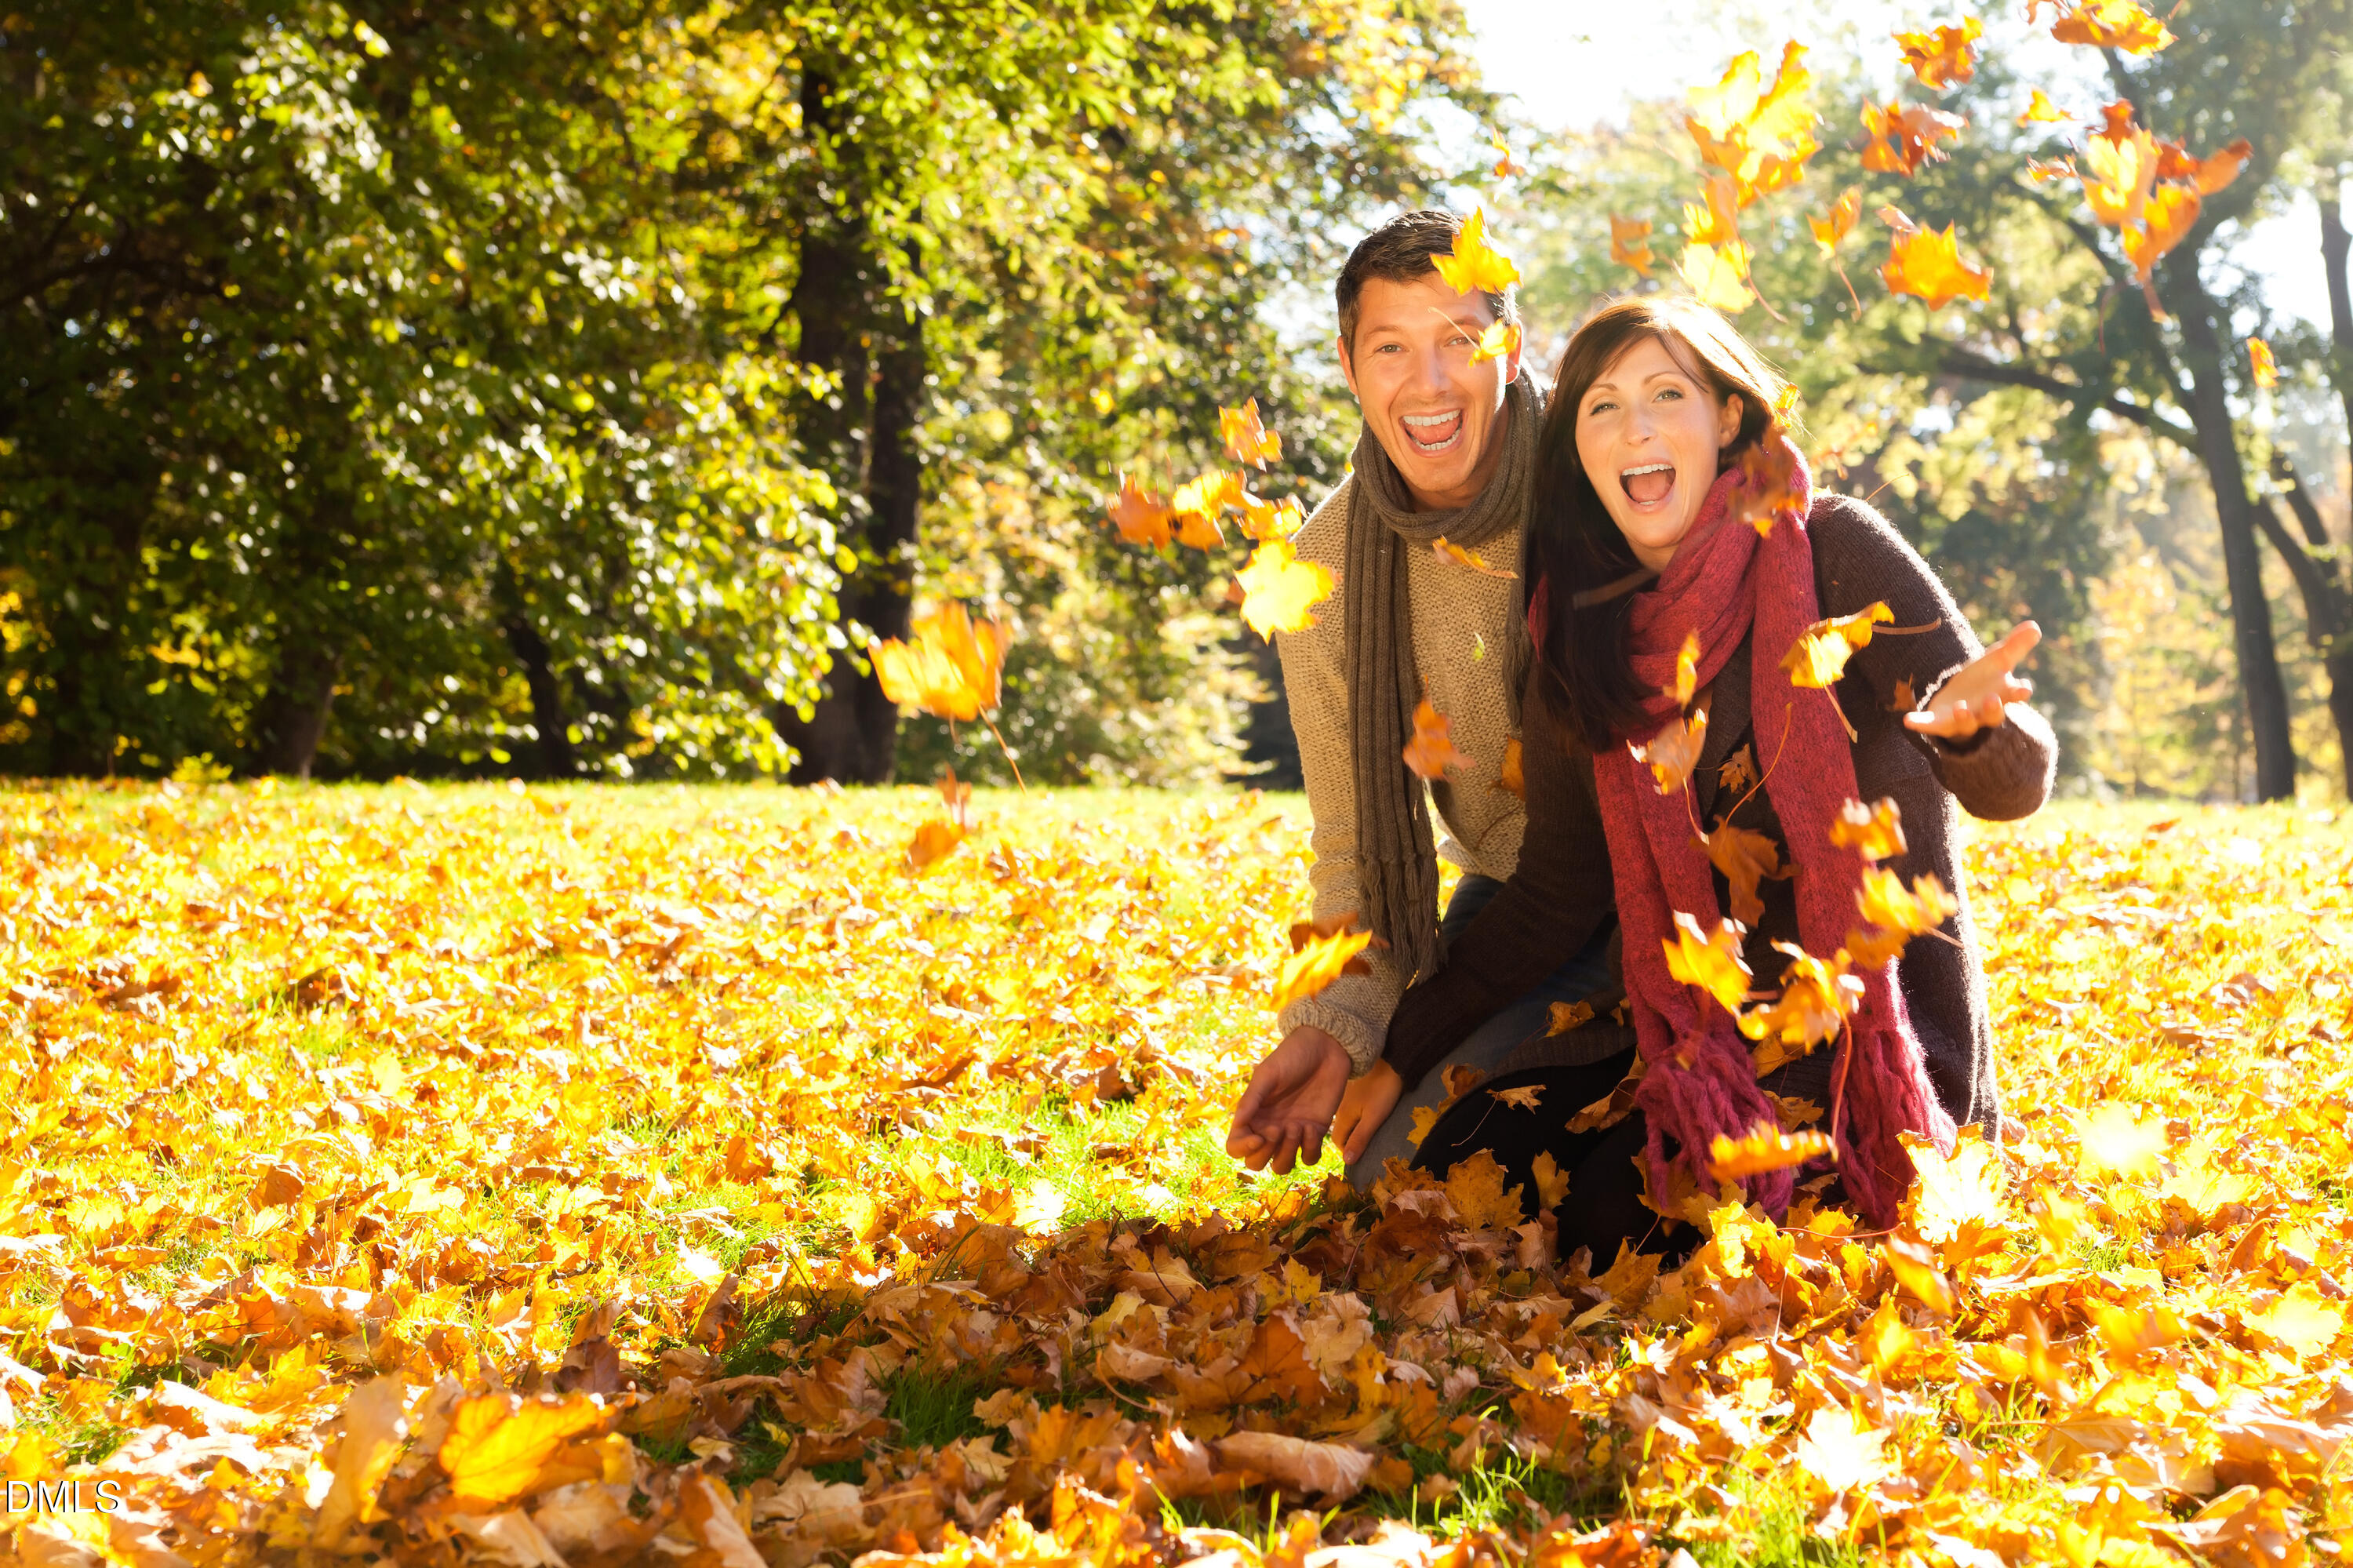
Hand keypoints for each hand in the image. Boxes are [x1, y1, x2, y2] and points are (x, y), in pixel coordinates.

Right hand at [1226, 1026, 1352, 1174]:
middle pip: (1256, 1162)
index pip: (1235, 1146)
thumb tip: (1237, 1125)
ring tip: (1297, 1126)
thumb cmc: (1292, 1056)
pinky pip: (1308, 1158)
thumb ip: (1251, 1100)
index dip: (1243, 1149)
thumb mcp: (1268, 1074)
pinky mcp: (1314, 1133)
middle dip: (1265, 1153)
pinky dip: (1309, 1150)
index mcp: (1252, 1115)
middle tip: (1279, 1128)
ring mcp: (1291, 1133)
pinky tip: (1312, 1128)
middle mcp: (1268, 1128)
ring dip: (1287, 1153)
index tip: (1259, 1137)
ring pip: (1281, 1166)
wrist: (1326, 1048)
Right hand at [1332, 1061, 1402, 1167]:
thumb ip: (1360, 1138)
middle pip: (1340, 1130)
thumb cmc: (1384, 1089)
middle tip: (1368, 1144)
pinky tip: (1369, 1113)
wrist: (1390, 1059)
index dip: (1347, 1150)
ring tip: (1370, 1131)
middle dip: (1350, 1140)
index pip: (1337, 1141)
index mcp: (1342, 1115)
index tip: (1362, 1153)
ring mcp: (1346, 1096)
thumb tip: (1347, 1161)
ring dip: (1354, 1128)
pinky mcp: (1354, 1089)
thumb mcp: (1375, 1117)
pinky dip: (1357, 1115)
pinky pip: (1351, 1108)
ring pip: (1345, 1119)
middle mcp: (1339, 1106)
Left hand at [1904, 621, 2038, 741]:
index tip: (2024, 688)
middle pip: (1993, 715)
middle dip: (1994, 709)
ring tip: (1961, 707)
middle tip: (1993, 699)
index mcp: (2001, 695)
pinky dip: (1921, 724)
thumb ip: (2015, 646)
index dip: (2019, 692)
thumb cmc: (1985, 680)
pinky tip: (1908, 720)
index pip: (2014, 696)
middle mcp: (1984, 711)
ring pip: (1966, 724)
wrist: (1961, 697)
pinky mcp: (1940, 723)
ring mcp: (1962, 720)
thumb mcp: (1998, 660)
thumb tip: (2035, 626)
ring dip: (1964, 717)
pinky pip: (1931, 726)